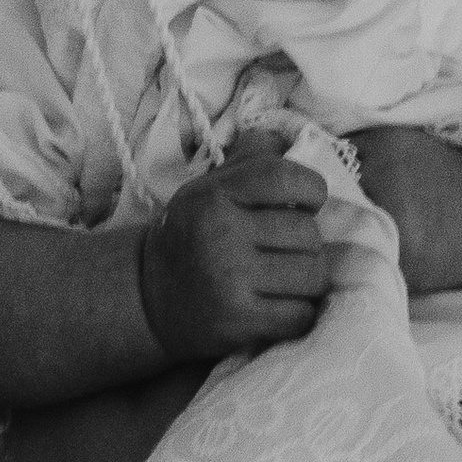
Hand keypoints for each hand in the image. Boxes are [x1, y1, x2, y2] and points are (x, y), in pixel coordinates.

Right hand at [139, 134, 329, 357]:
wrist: (148, 298)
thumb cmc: (192, 236)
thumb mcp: (208, 189)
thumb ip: (250, 161)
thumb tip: (288, 138)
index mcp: (215, 195)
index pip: (284, 176)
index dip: (311, 189)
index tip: (307, 203)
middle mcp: (222, 235)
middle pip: (308, 232)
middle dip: (307, 243)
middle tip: (286, 250)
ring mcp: (231, 282)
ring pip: (313, 274)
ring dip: (308, 279)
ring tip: (286, 279)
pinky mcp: (240, 323)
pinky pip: (301, 315)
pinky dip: (299, 313)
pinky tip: (279, 306)